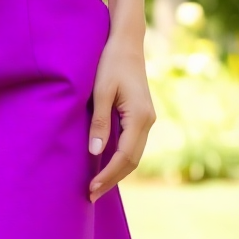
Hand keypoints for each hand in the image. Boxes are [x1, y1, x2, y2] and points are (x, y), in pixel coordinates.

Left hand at [88, 32, 155, 202]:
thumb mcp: (101, 92)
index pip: (124, 156)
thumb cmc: (110, 63)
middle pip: (132, 161)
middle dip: (112, 180)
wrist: (126, 43)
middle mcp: (148, 121)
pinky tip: (105, 166)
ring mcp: (147, 119)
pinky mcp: (141, 116)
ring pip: (134, 155)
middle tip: (90, 195)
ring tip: (96, 186)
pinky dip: (120, 159)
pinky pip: (132, 144)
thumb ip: (100, 122)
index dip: (107, 175)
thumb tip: (95, 152)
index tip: (90, 188)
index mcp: (140, 117)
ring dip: (116, 172)